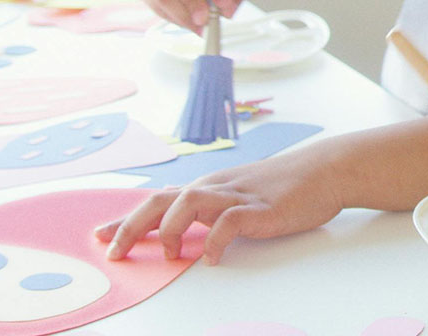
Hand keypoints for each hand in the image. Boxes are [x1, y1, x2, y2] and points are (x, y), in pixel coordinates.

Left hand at [94, 147, 344, 264]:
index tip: (102, 236)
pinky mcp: (259, 208)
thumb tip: (193, 231)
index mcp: (210, 187)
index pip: (159, 201)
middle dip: (131, 226)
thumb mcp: (243, 195)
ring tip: (167, 255)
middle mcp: (216, 188)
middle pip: (160, 201)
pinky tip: (212, 258)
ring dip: (170, 230)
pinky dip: (215, 241)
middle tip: (113, 251)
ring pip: (187, 203)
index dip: (127, 220)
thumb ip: (216, 211)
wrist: (325, 170)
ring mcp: (237, 196)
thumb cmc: (288, 185)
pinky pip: (228, 223)